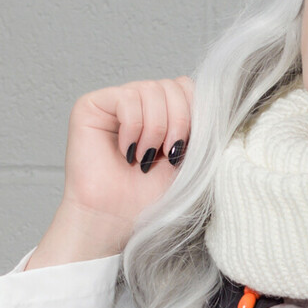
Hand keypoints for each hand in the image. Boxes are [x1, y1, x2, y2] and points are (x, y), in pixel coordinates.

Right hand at [26, 75, 195, 268]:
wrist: (114, 221)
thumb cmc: (147, 199)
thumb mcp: (188, 160)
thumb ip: (201, 128)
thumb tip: (216, 99)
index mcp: (164, 113)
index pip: (187, 88)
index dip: (194, 113)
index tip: (186, 150)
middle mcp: (140, 103)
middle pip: (173, 86)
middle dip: (178, 123)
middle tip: (167, 156)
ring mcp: (115, 102)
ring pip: (151, 89)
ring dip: (155, 130)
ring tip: (144, 159)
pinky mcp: (92, 105)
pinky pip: (127, 98)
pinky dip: (133, 128)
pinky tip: (126, 152)